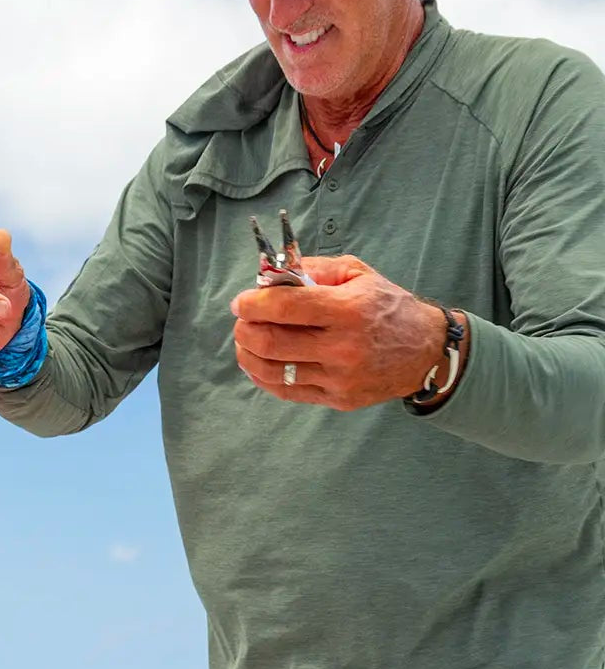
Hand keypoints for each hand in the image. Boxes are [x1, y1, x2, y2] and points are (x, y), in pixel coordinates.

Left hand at [230, 255, 452, 409]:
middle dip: (244, 329)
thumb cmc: (388, 307)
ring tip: (246, 341)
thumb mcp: (358, 274)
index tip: (241, 302)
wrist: (426, 351)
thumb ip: (314, 269)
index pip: (286, 307)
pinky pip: (287, 391)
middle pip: (271, 342)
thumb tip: (271, 276)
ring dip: (247, 354)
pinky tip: (258, 363)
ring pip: (273, 371)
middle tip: (242, 321)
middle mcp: (343, 348)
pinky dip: (263, 376)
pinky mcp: (338, 400)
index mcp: (348, 310)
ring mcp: (340, 379)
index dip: (253, 304)